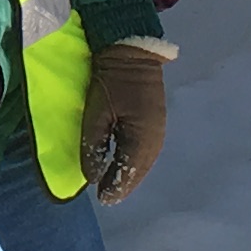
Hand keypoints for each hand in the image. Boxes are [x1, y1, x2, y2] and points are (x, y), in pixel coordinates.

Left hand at [80, 44, 170, 203]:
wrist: (132, 52)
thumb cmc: (112, 82)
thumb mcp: (96, 113)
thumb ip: (94, 146)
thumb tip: (93, 176)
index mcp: (142, 139)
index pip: (128, 172)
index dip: (114, 187)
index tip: (102, 198)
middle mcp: (154, 140)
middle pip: (139, 171)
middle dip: (123, 185)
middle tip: (106, 196)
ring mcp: (158, 132)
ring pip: (144, 163)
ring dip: (130, 175)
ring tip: (114, 185)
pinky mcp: (156, 124)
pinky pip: (146, 153)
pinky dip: (135, 163)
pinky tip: (124, 165)